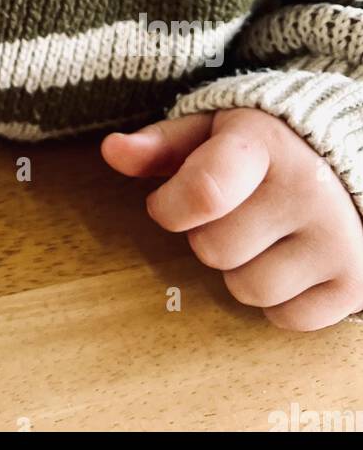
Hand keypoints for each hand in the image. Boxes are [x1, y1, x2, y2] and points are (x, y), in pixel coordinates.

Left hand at [101, 108, 362, 329]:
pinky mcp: (356, 281)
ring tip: (263, 235)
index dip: (170, 208)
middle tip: (233, 212)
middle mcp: (307, 188)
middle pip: (214, 250)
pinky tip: (290, 261)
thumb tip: (111, 151)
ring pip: (247, 289)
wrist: (348, 159)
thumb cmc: (264, 148)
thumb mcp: (211, 132)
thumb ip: (160, 144)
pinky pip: (286, 318)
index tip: (168, 205)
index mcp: (262, 143)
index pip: (205, 192)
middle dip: (208, 236)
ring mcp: (337, 237)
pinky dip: (279, 299)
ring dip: (241, 270)